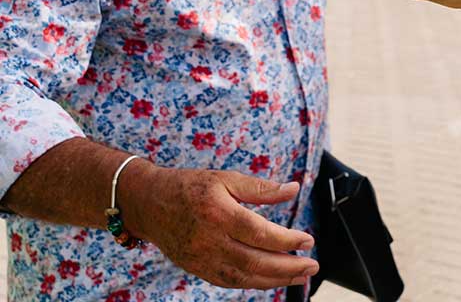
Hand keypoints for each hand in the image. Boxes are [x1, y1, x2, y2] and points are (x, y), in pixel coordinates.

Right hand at [122, 162, 316, 289]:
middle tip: (312, 266)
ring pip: (243, 277)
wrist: (148, 204)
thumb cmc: (189, 187)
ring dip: (275, 280)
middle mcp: (210, 240)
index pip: (260, 234)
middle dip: (287, 267)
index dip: (287, 240)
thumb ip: (260, 187)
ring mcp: (201, 258)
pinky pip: (228, 281)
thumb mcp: (225, 178)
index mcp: (219, 213)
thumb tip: (293, 189)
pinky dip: (252, 283)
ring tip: (300, 276)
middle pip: (255, 261)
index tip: (308, 241)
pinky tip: (271, 279)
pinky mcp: (196, 268)